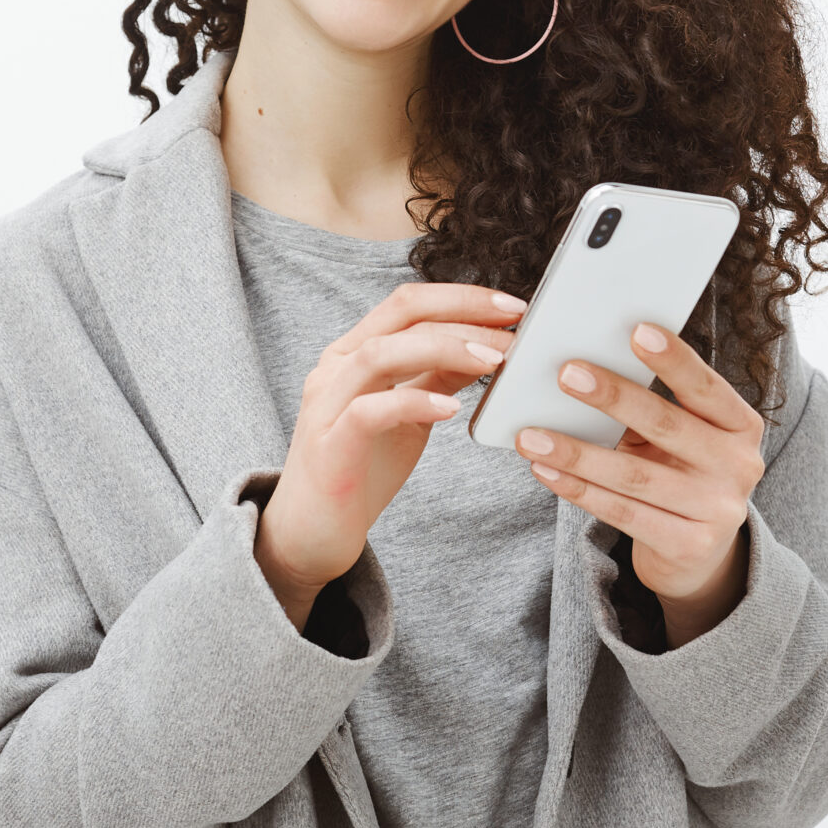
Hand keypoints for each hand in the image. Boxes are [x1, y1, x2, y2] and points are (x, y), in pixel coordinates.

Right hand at [255, 282, 527, 624]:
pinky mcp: (329, 445)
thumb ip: (437, 376)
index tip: (512, 309)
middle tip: (514, 326)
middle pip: (399, 315)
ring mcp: (327, 404)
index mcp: (353, 352)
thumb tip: (487, 347)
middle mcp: (335, 368)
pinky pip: (368, 411)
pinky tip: (451, 409)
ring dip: (445, 349)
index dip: (462, 298)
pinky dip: (413, 403)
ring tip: (493, 361)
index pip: (408, 303)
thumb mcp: (409, 413)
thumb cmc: (360, 469)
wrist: (313, 530)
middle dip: (462, 311)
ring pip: (382, 353)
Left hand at [517, 322, 767, 645]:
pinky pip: (623, 513)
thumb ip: (647, 408)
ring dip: (577, 453)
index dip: (675, 360)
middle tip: (566, 374)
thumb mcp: (677, 438)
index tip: (638, 331)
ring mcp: (717, 509)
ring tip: (530, 436)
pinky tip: (545, 470)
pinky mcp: (689, 546)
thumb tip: (579, 372)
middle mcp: (739, 466)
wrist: (699, 551)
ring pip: (635, 476)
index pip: (706, 388)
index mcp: (740, 426)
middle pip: (667, 426)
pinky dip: (578, 490)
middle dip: (614, 398)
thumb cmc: (677, 473)